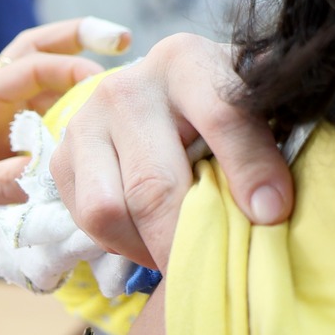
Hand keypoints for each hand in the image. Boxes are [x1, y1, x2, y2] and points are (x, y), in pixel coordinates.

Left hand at [0, 30, 108, 257]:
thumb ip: (0, 183)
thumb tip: (51, 175)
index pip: (28, 66)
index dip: (69, 66)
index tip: (105, 82)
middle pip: (36, 56)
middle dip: (77, 41)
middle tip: (122, 38)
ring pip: (46, 91)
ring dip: (79, 87)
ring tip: (120, 95)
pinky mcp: (4, 148)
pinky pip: (45, 125)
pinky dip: (71, 123)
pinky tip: (98, 133)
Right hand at [50, 32, 293, 270]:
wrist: (161, 93)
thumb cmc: (222, 104)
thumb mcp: (256, 104)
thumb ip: (271, 136)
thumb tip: (271, 210)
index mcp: (185, 61)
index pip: (221, 117)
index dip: (249, 170)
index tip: (272, 216)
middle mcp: (126, 88)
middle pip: (154, 183)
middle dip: (189, 239)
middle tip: (218, 272)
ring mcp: (86, 122)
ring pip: (108, 210)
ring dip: (147, 248)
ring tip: (180, 256)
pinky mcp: (61, 156)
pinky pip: (86, 221)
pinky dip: (122, 243)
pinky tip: (151, 238)